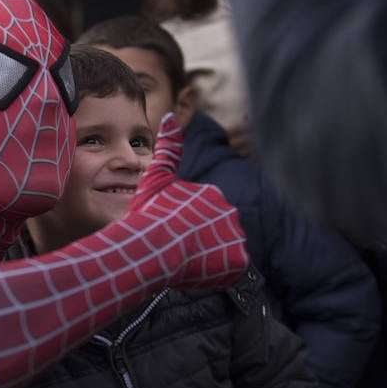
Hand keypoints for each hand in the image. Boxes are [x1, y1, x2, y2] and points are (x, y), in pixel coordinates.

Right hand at [125, 113, 249, 288]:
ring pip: (223, 248)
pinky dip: (218, 272)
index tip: (169, 230)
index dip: (185, 224)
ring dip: (209, 256)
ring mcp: (235, 237)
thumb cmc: (148, 212)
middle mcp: (230, 212)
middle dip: (200, 239)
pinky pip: (232, 269)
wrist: (149, 246)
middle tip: (175, 247)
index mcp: (212, 193)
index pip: (204, 212)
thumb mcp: (156, 176)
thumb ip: (168, 147)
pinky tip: (196, 270)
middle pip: (216, 230)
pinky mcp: (238, 261)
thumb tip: (171, 115)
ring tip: (184, 260)